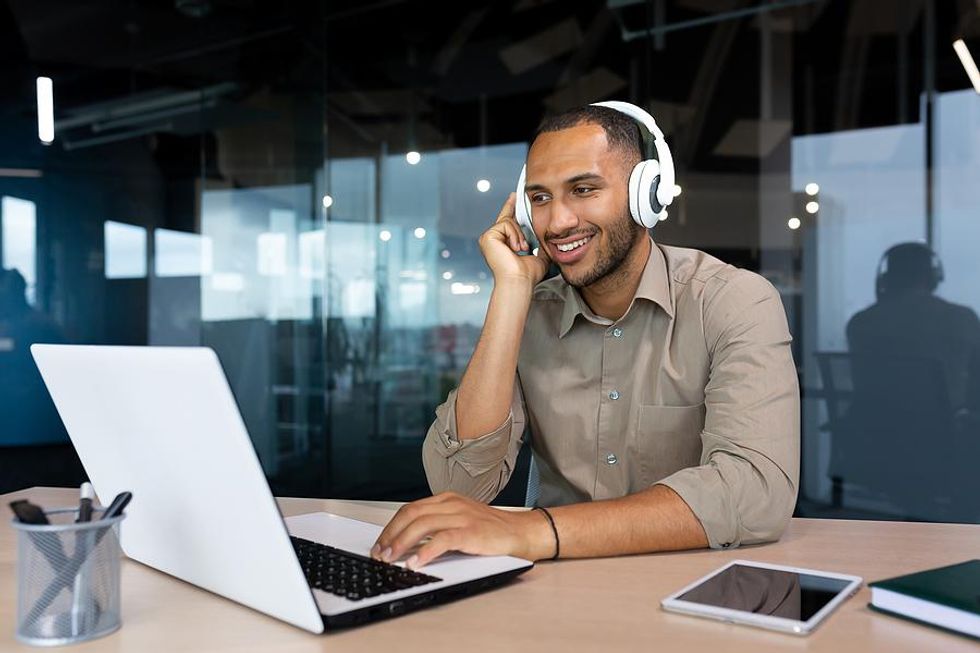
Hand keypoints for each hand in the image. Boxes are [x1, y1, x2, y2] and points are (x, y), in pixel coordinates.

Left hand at [370, 492, 554, 568]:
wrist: (522, 532)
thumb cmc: (491, 530)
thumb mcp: (460, 520)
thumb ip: (437, 525)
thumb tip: (407, 544)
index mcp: (447, 499)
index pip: (410, 509)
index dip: (391, 527)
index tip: (380, 545)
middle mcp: (452, 504)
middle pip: (411, 515)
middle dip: (391, 535)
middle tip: (380, 555)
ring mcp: (462, 516)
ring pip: (422, 525)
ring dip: (402, 544)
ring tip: (392, 560)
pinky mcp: (471, 532)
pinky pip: (442, 540)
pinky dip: (425, 552)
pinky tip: (416, 563)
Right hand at [479, 193, 550, 286]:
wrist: (519, 281)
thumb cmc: (527, 275)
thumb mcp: (539, 256)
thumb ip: (541, 245)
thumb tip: (551, 238)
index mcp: (503, 244)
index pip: (508, 222)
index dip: (511, 208)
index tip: (514, 196)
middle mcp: (493, 241)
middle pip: (508, 219)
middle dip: (516, 218)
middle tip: (520, 214)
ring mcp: (488, 238)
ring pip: (508, 222)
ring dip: (519, 235)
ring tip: (522, 249)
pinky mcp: (487, 237)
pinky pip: (505, 225)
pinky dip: (514, 235)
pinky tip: (516, 248)